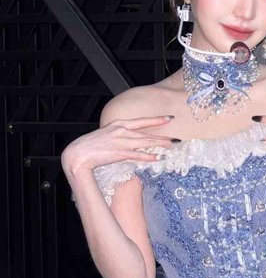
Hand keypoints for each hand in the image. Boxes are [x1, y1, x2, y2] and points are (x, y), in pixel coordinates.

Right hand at [61, 115, 179, 174]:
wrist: (77, 154)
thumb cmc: (90, 145)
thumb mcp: (106, 135)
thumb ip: (119, 135)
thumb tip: (130, 138)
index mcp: (118, 124)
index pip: (142, 121)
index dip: (156, 120)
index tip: (169, 118)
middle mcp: (121, 131)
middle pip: (147, 134)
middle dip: (163, 137)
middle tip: (177, 139)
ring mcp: (120, 142)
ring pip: (145, 143)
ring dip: (160, 145)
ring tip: (172, 147)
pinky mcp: (118, 153)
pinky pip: (137, 155)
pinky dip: (148, 157)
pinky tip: (158, 158)